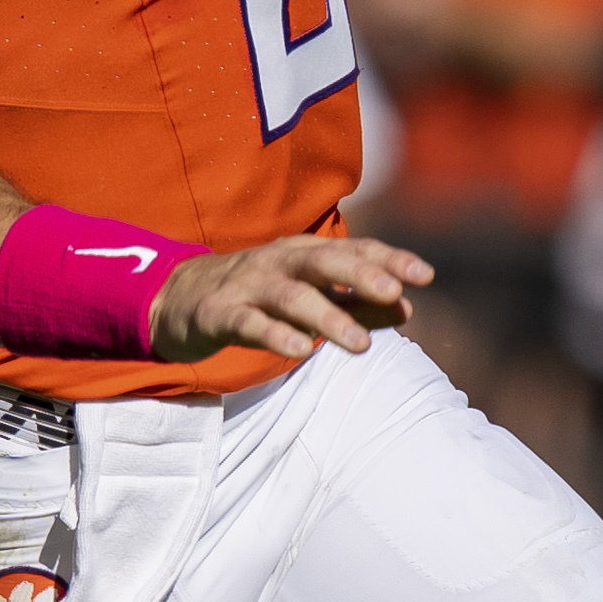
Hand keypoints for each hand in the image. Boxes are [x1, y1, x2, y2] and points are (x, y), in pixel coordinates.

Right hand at [150, 234, 431, 367]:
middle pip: (323, 262)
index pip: (352, 250)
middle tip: (394, 294)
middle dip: (360, 275)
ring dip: (327, 317)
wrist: (177, 298)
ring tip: (360, 345)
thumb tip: (407, 308)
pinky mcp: (218, 314)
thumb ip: (357, 303)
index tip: (426, 275)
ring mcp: (246, 286)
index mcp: (303, 253)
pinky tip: (301, 351)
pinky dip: (275, 335)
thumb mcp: (310, 296)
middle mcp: (278, 262)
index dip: (388, 259)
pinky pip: (249, 323)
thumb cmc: (256, 296)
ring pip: (291, 296)